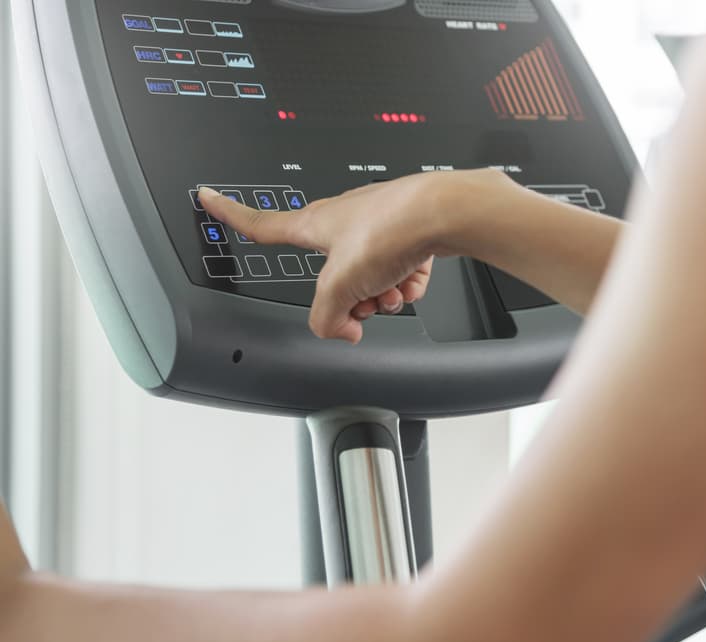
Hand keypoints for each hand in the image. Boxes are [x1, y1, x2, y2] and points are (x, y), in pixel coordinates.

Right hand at [199, 170, 516, 342]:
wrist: (446, 212)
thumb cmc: (393, 227)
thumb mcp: (341, 286)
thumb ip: (327, 318)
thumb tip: (340, 330)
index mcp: (314, 224)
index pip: (260, 223)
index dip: (230, 214)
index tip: (209, 197)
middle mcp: (344, 221)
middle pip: (330, 275)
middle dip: (347, 295)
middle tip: (363, 300)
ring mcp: (377, 225)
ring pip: (368, 277)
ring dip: (381, 292)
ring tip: (395, 289)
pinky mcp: (408, 232)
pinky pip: (399, 272)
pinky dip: (406, 283)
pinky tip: (415, 280)